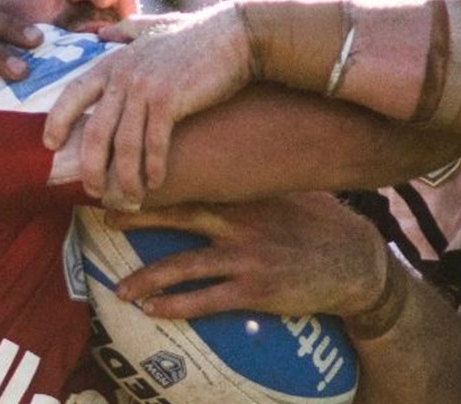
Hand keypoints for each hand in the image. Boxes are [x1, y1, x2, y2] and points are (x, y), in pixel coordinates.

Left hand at [43, 3, 252, 204]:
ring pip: (124, 144)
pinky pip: (154, 143)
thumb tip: (104, 32)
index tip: (50, 144)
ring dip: (125, 176)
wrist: (235, 35)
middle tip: (94, 189)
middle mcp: (123, 74)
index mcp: (114, 60)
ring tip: (129, 196)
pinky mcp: (170, 99)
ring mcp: (145, 87)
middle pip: (96, 131)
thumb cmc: (197, 35)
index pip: (73, 93)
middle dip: (92, 166)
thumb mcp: (153, 27)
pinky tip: (155, 183)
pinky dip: (152, 168)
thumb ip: (127, 31)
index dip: (57, 120)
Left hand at [107, 194, 387, 320]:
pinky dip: (175, 306)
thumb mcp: (293, 188)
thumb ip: (260, 175)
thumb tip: (235, 148)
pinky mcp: (255, 290)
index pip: (193, 182)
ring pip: (183, 267)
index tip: (126, 172)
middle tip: (102, 213)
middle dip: (137, 215)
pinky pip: (205, 299)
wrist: (357, 263)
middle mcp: (242, 222)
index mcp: (247, 195)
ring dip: (147, 278)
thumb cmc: (324, 224)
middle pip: (178, 216)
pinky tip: (152, 311)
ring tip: (120, 289)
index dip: (156, 179)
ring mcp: (247, 258)